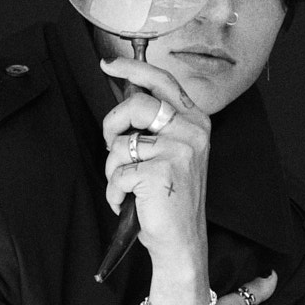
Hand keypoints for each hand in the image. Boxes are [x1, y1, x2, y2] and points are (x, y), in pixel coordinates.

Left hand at [100, 54, 209, 277]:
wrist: (182, 241)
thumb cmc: (171, 198)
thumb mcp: (172, 152)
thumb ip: (157, 125)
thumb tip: (126, 97)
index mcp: (195, 122)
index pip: (162, 82)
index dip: (132, 69)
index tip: (108, 63)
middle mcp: (192, 132)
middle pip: (136, 105)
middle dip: (112, 125)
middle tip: (110, 143)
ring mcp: (178, 151)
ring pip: (121, 143)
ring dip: (113, 168)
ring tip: (126, 186)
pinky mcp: (160, 172)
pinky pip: (118, 172)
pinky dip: (114, 192)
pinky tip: (128, 202)